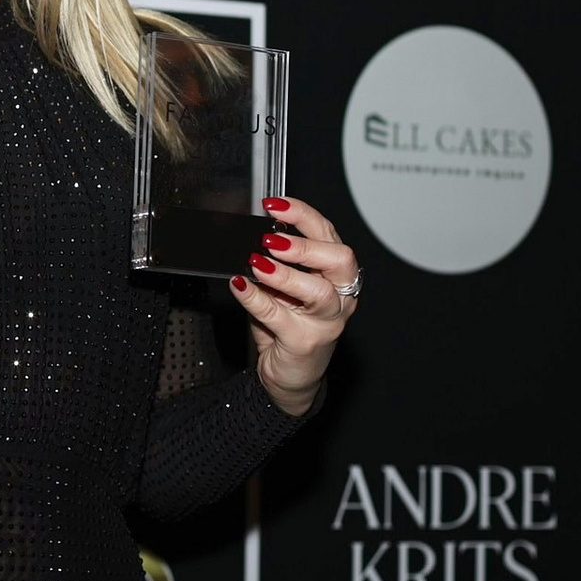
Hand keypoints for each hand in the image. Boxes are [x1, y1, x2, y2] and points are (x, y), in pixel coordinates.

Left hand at [228, 196, 357, 415]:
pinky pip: (279, 316)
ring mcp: (326, 322)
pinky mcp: (305, 342)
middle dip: (305, 245)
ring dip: (285, 273)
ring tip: (257, 263)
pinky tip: (239, 285)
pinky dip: (255, 298)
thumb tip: (250, 232)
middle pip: (340, 260)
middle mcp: (340, 296)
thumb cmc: (288, 324)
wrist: (291, 374)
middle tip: (271, 240)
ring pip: (318, 292)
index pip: (328, 234)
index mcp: (336, 274)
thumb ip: (275, 261)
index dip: (303, 215)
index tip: (274, 205)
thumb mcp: (284, 287)